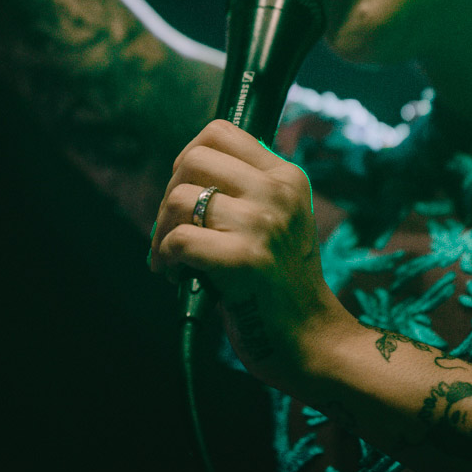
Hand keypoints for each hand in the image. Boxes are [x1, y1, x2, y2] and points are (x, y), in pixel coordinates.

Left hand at [149, 119, 346, 390]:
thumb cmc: (281, 284)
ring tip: (170, 258)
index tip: (185, 191)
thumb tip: (183, 170)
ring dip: (161, 231)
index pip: (220, 131)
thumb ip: (245, 189)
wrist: (310, 340)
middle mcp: (278, 192)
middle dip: (168, 195)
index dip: (188, 157)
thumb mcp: (279, 220)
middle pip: (193, 159)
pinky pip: (179, 239)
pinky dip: (165, 257)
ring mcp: (264, 223)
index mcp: (287, 176)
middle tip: (171, 228)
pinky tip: (174, 275)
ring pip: (181, 199)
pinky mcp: (245, 259)